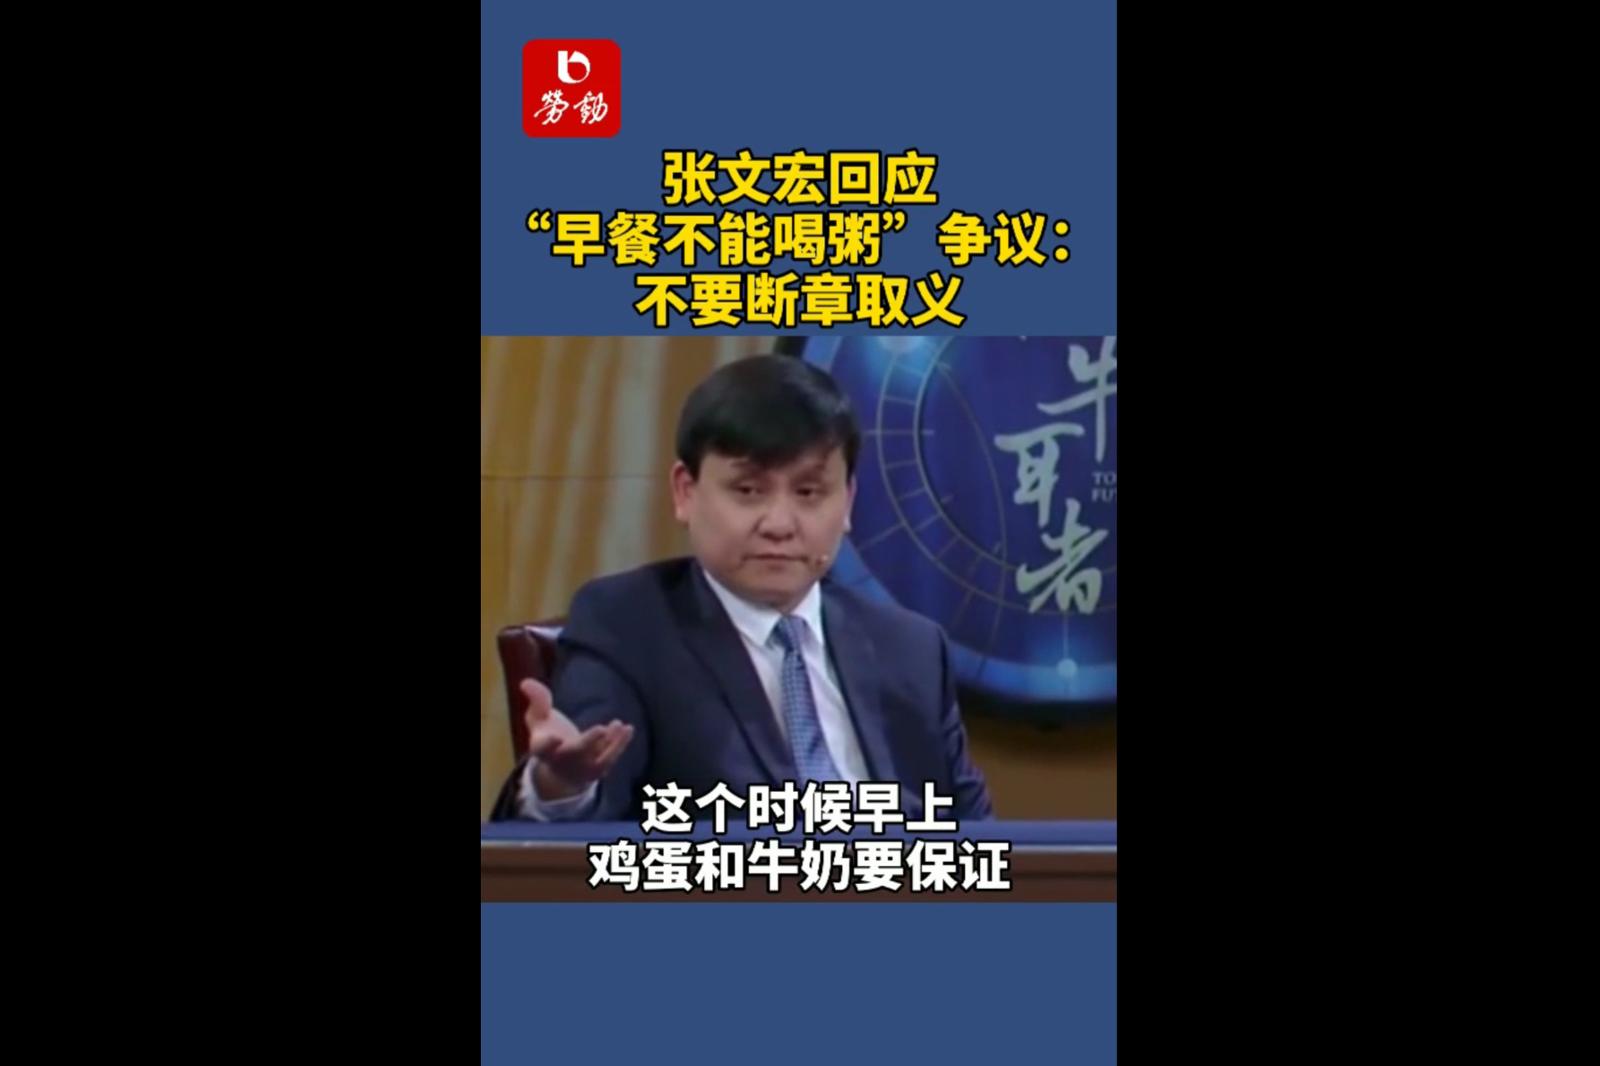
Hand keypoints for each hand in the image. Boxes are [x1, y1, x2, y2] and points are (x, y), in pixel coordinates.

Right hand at [521, 678, 634, 800]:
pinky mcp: (598, 771)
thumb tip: (526, 682)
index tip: (554, 737)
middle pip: (575, 753)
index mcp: (543, 749)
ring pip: (597, 759)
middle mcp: (562, 761)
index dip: (547, 744)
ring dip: (611, 744)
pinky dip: (619, 745)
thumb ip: (537, 701)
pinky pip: (609, 759)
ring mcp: (581, 768)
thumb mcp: (539, 719)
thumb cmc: (549, 738)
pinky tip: (627, 729)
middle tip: (600, 729)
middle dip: (587, 742)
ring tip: (620, 725)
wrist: (562, 773)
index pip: (542, 747)